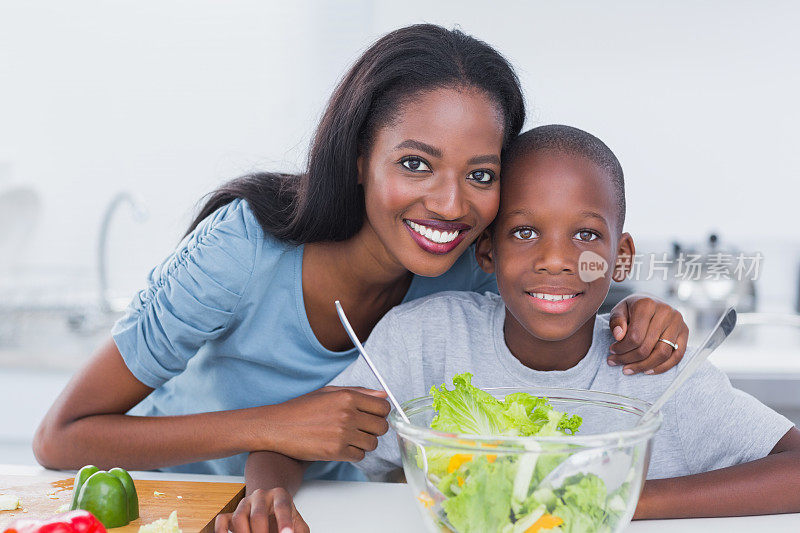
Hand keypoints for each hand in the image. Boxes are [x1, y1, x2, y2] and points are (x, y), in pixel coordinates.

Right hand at [215, 487, 308, 532]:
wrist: (271, 503)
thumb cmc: (285, 515)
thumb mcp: (297, 522)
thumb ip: (299, 531)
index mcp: (280, 495)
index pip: (282, 507)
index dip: (285, 522)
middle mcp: (261, 496)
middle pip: (258, 514)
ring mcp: (245, 503)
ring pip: (239, 517)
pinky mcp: (232, 513)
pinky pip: (222, 519)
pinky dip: (221, 530)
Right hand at [263, 386, 390, 461]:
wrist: (278, 427)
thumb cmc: (302, 408)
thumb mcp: (329, 392)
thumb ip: (359, 392)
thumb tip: (383, 395)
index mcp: (348, 397)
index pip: (383, 407)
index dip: (381, 413)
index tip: (373, 416)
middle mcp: (348, 414)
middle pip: (381, 426)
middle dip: (374, 429)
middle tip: (361, 429)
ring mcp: (342, 434)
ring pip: (372, 443)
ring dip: (364, 443)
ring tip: (349, 438)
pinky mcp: (335, 451)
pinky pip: (359, 456)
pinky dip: (353, 453)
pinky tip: (341, 446)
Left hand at [607, 296, 688, 374]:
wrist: (652, 303)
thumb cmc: (632, 309)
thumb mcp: (619, 310)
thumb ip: (616, 321)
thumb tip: (618, 336)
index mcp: (647, 304)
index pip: (635, 336)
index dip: (622, 348)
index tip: (612, 351)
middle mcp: (665, 312)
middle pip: (647, 347)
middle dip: (629, 359)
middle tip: (615, 362)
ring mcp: (678, 322)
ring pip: (662, 354)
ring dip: (644, 366)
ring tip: (629, 369)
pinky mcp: (685, 332)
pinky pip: (677, 356)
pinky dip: (662, 367)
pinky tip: (647, 371)